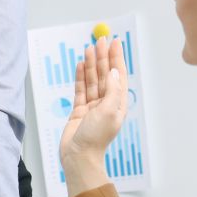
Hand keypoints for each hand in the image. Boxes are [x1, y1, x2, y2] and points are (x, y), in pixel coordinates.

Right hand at [58, 36, 128, 195]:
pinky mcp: (79, 110)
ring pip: (92, 80)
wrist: (79, 156)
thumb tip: (115, 71)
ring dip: (91, 64)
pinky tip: (80, 65)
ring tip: (89, 48)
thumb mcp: (109, 111)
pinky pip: (80, 89)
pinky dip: (80, 76)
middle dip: (103, 57)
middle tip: (100, 39)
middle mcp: (106, 103)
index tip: (115, 42)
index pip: (118, 75)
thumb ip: (112, 90)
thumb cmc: (96, 137)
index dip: (117, 58)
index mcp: (117, 103)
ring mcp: (92, 106)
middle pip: (105, 74)